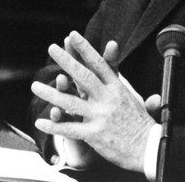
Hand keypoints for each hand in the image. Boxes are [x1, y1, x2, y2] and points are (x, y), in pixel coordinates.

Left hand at [31, 31, 155, 172]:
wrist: (148, 149)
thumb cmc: (141, 122)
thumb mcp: (133, 96)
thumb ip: (117, 75)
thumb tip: (112, 47)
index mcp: (117, 87)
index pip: (99, 63)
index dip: (85, 48)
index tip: (72, 35)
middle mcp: (108, 98)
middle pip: (83, 75)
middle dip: (66, 60)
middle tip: (52, 48)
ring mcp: (100, 116)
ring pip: (70, 101)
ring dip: (50, 93)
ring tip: (35, 86)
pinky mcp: (94, 134)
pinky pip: (70, 128)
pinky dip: (54, 126)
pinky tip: (40, 122)